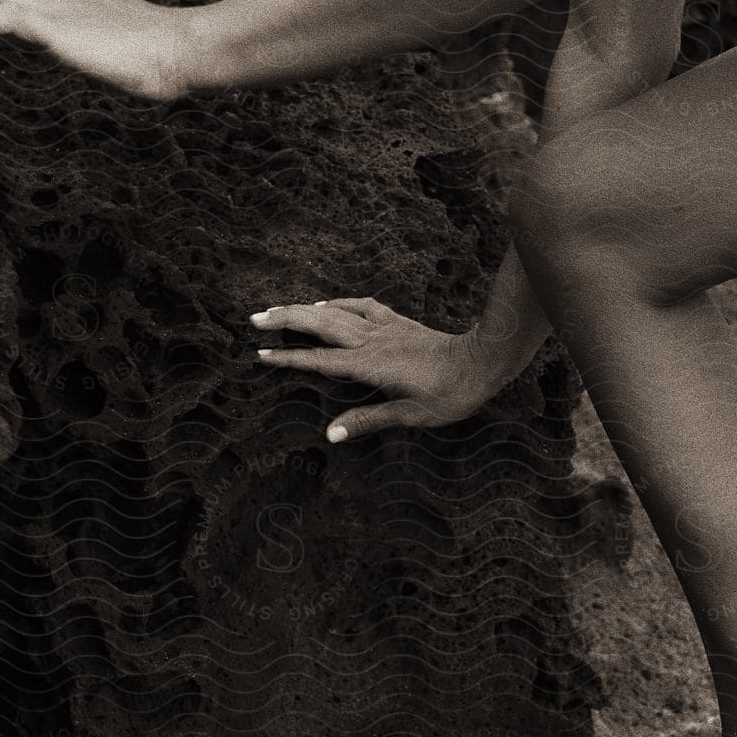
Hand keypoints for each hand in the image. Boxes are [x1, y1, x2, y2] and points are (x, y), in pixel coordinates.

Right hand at [251, 297, 502, 441]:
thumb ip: (367, 420)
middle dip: (285, 320)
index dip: (290, 358)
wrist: (482, 362)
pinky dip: (338, 302)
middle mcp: (372, 341)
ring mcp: (385, 327)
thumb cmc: (450, 394)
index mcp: (371, 365)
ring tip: (278, 309)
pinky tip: (326, 303)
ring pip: (336, 311)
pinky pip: (361, 306)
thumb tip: (329, 434)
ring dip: (304, 308)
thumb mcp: (410, 415)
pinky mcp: (397, 321)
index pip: (320, 360)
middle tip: (254, 319)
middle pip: (320, 324)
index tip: (262, 356)